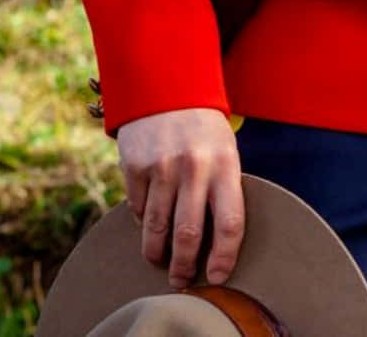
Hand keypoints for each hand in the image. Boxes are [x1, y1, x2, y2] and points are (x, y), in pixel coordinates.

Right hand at [117, 107, 244, 287]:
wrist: (166, 86)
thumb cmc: (203, 127)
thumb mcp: (225, 149)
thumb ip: (222, 188)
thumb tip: (217, 241)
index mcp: (225, 163)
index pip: (231, 222)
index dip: (225, 257)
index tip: (219, 276)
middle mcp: (194, 166)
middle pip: (189, 234)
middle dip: (185, 267)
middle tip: (182, 280)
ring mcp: (162, 166)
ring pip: (158, 229)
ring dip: (158, 254)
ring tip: (160, 262)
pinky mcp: (135, 166)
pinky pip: (138, 209)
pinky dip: (143, 222)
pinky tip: (149, 221)